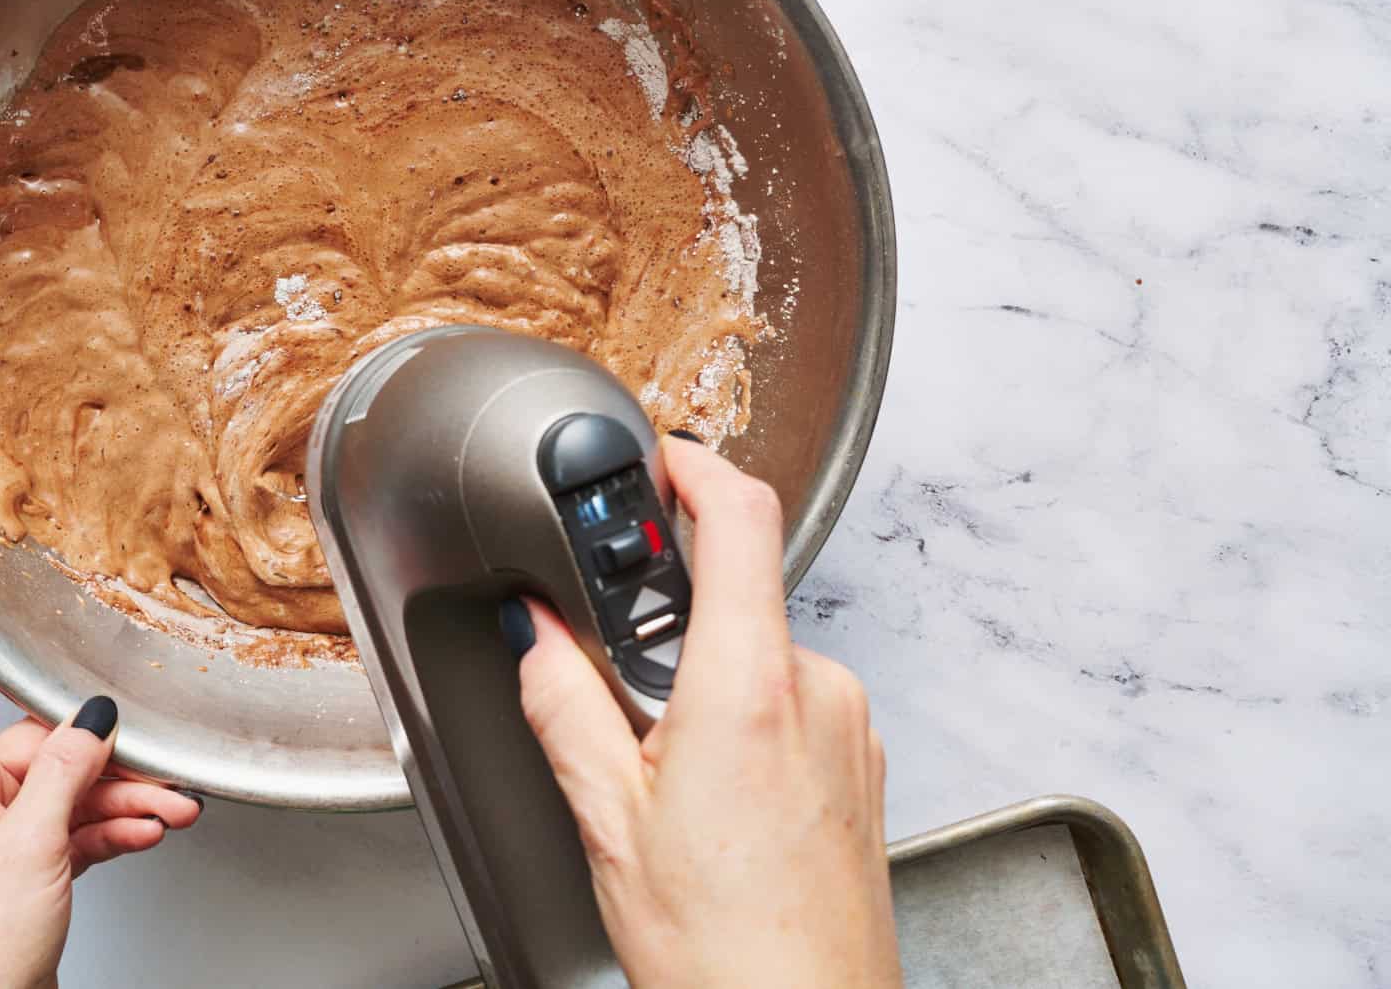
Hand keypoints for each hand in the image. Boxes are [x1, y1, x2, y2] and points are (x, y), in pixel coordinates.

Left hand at [0, 649, 202, 988]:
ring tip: (173, 806)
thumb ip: (64, 771)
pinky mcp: (26, 871)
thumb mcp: (28, 844)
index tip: (31, 611)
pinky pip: (77, 831)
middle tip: (160, 762)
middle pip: (45, 746)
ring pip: (70, 792)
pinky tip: (148, 831)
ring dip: (124, 799)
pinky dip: (114, 830)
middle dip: (108, 756)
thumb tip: (93, 716)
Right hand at [504, 436, 900, 988]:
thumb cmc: (722, 950)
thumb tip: (536, 632)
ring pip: (760, 658)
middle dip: (667, 629)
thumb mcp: (607, 817)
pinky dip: (743, 723)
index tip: (661, 458)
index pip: (741, 519)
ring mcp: (850, 728)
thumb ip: (563, 700)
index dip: (696, 467)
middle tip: (622, 699)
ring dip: (704, 687)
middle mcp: (819, 691)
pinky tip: (714, 806)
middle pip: (736, 597)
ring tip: (668, 783)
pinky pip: (792, 704)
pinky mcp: (861, 764)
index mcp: (750, 687)